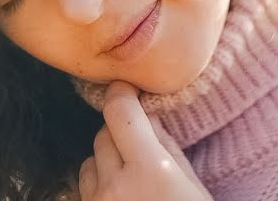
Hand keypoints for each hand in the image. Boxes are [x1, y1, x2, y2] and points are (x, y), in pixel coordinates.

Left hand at [78, 81, 212, 199]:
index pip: (120, 111)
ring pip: (89, 162)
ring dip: (106, 162)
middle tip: (140, 148)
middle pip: (104, 135)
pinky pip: (85, 187)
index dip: (121, 94)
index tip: (125, 88)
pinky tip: (121, 195)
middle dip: (120, 134)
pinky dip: (99, 185)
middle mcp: (118, 185)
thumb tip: (146, 115)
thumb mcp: (191, 185)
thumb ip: (167, 146)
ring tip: (131, 180)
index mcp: (152, 169)